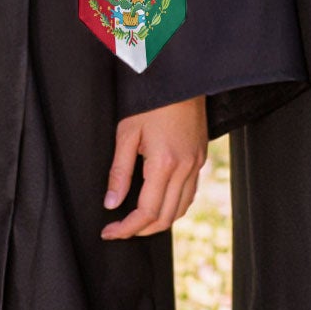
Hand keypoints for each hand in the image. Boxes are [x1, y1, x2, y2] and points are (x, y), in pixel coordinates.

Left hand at [101, 95, 207, 239]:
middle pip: (165, 217)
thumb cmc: (152, 101)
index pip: (146, 212)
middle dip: (141, 230)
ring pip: (181, 208)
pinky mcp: (201, 157)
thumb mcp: (127, 133)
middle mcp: (185, 167)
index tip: (109, 232)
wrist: (181, 78)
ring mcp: (196, 163)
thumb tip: (111, 203)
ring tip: (137, 221)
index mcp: (164, 163)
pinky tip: (159, 202)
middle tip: (119, 229)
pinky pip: (190, 193)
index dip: (126, 228)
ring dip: (159, 221)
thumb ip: (119, 172)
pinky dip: (174, 206)